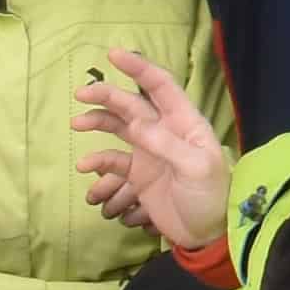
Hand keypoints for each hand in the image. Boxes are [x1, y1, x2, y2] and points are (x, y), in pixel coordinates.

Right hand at [74, 48, 231, 249]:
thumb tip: (137, 125)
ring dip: (99, 122)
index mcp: (185, 122)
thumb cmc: (211, 195)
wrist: (208, 234)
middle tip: (81, 94)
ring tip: (77, 123)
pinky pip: (114, 162)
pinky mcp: (139, 175)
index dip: (139, 68)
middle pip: (133, 104)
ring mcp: (150, 152)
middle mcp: (166, 131)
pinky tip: (86, 166)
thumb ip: (168, 145)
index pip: (161, 86)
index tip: (113, 55)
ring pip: (120, 128)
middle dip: (108, 95)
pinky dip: (99, 161)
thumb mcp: (197, 168)